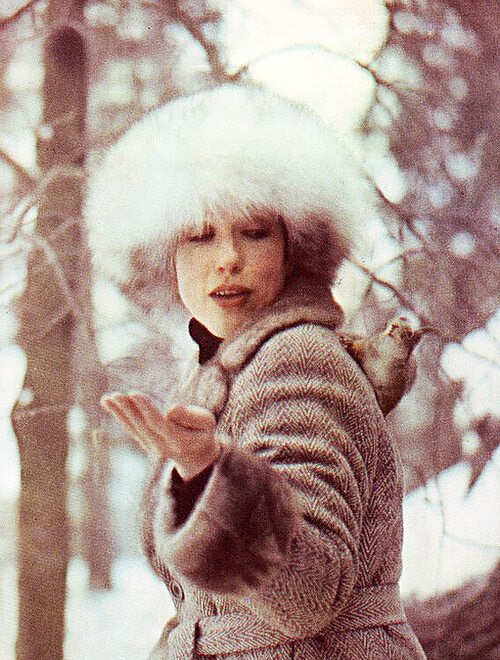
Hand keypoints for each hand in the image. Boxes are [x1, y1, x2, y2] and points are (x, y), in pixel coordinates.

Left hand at [101, 392, 218, 480]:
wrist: (197, 453)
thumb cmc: (202, 431)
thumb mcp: (206, 422)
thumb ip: (192, 417)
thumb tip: (171, 410)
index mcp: (180, 441)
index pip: (160, 425)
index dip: (147, 409)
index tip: (135, 394)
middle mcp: (162, 447)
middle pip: (143, 427)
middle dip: (129, 410)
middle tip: (117, 395)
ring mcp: (151, 446)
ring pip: (133, 427)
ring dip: (119, 412)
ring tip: (108, 398)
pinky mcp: (144, 442)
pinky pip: (129, 427)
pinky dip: (118, 414)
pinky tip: (108, 401)